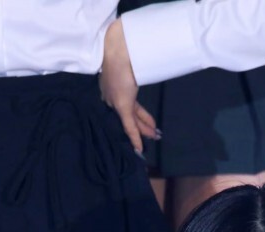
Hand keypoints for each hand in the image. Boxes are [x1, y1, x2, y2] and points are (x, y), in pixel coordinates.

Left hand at [100, 19, 159, 151]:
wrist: (119, 49)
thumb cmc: (124, 54)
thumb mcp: (128, 66)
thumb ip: (131, 75)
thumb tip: (138, 76)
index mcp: (109, 86)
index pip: (122, 105)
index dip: (132, 114)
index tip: (139, 122)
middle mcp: (110, 96)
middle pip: (127, 115)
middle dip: (141, 126)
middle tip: (152, 134)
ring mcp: (115, 102)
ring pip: (130, 121)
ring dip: (143, 130)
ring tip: (154, 137)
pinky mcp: (121, 106)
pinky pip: (129, 126)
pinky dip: (135, 138)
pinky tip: (139, 149)